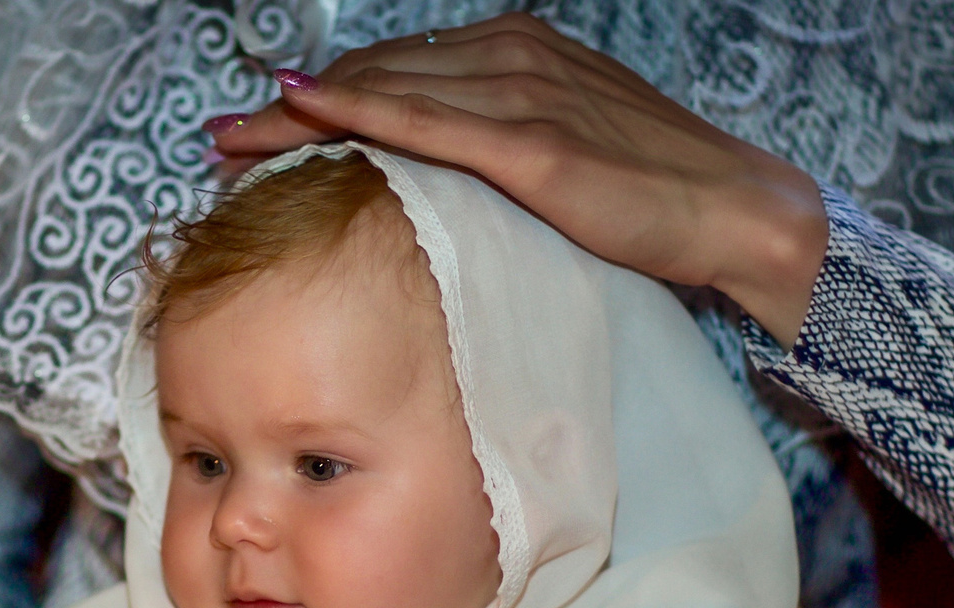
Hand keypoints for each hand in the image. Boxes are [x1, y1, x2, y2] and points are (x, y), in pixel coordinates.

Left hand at [203, 12, 827, 345]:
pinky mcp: (532, 144)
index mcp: (515, 51)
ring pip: (385, 92)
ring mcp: (520, 93)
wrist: (732, 210)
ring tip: (234, 143)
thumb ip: (492, 144)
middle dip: (291, 108)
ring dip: (301, 115)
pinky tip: (303, 112)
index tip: (258, 124)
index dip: (321, 96)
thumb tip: (427, 172)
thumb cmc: (649, 195)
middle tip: (221, 139)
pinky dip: (358, 113)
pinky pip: (424, 121)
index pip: (395, 69)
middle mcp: (510, 56)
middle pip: (374, 75)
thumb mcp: (558, 152)